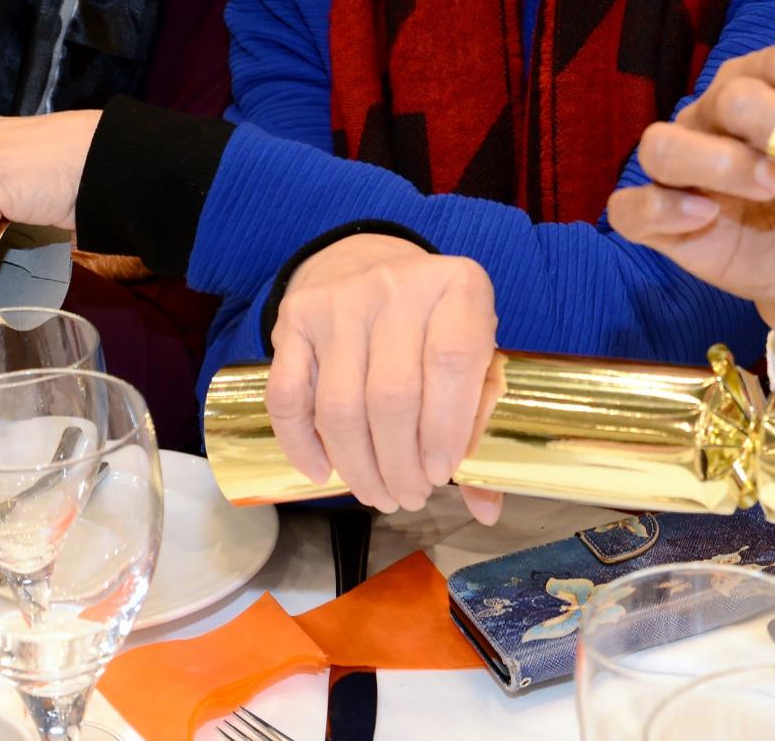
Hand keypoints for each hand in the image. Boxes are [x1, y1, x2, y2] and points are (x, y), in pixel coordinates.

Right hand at [266, 234, 502, 521]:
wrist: (368, 263)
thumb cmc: (434, 323)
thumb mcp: (475, 356)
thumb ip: (481, 426)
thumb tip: (486, 510)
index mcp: (458, 287)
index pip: (452, 360)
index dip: (446, 428)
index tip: (442, 472)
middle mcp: (397, 286)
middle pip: (391, 396)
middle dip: (400, 465)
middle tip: (410, 496)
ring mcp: (339, 302)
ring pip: (340, 407)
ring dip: (358, 467)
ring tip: (379, 493)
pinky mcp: (295, 321)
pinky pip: (288, 398)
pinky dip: (302, 446)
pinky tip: (322, 473)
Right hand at [611, 41, 774, 374]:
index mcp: (757, 88)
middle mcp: (711, 116)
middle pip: (720, 99)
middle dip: (765, 124)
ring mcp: (680, 167)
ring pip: (663, 146)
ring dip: (716, 162)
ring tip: (766, 185)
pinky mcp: (658, 218)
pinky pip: (631, 207)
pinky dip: (661, 208)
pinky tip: (704, 216)